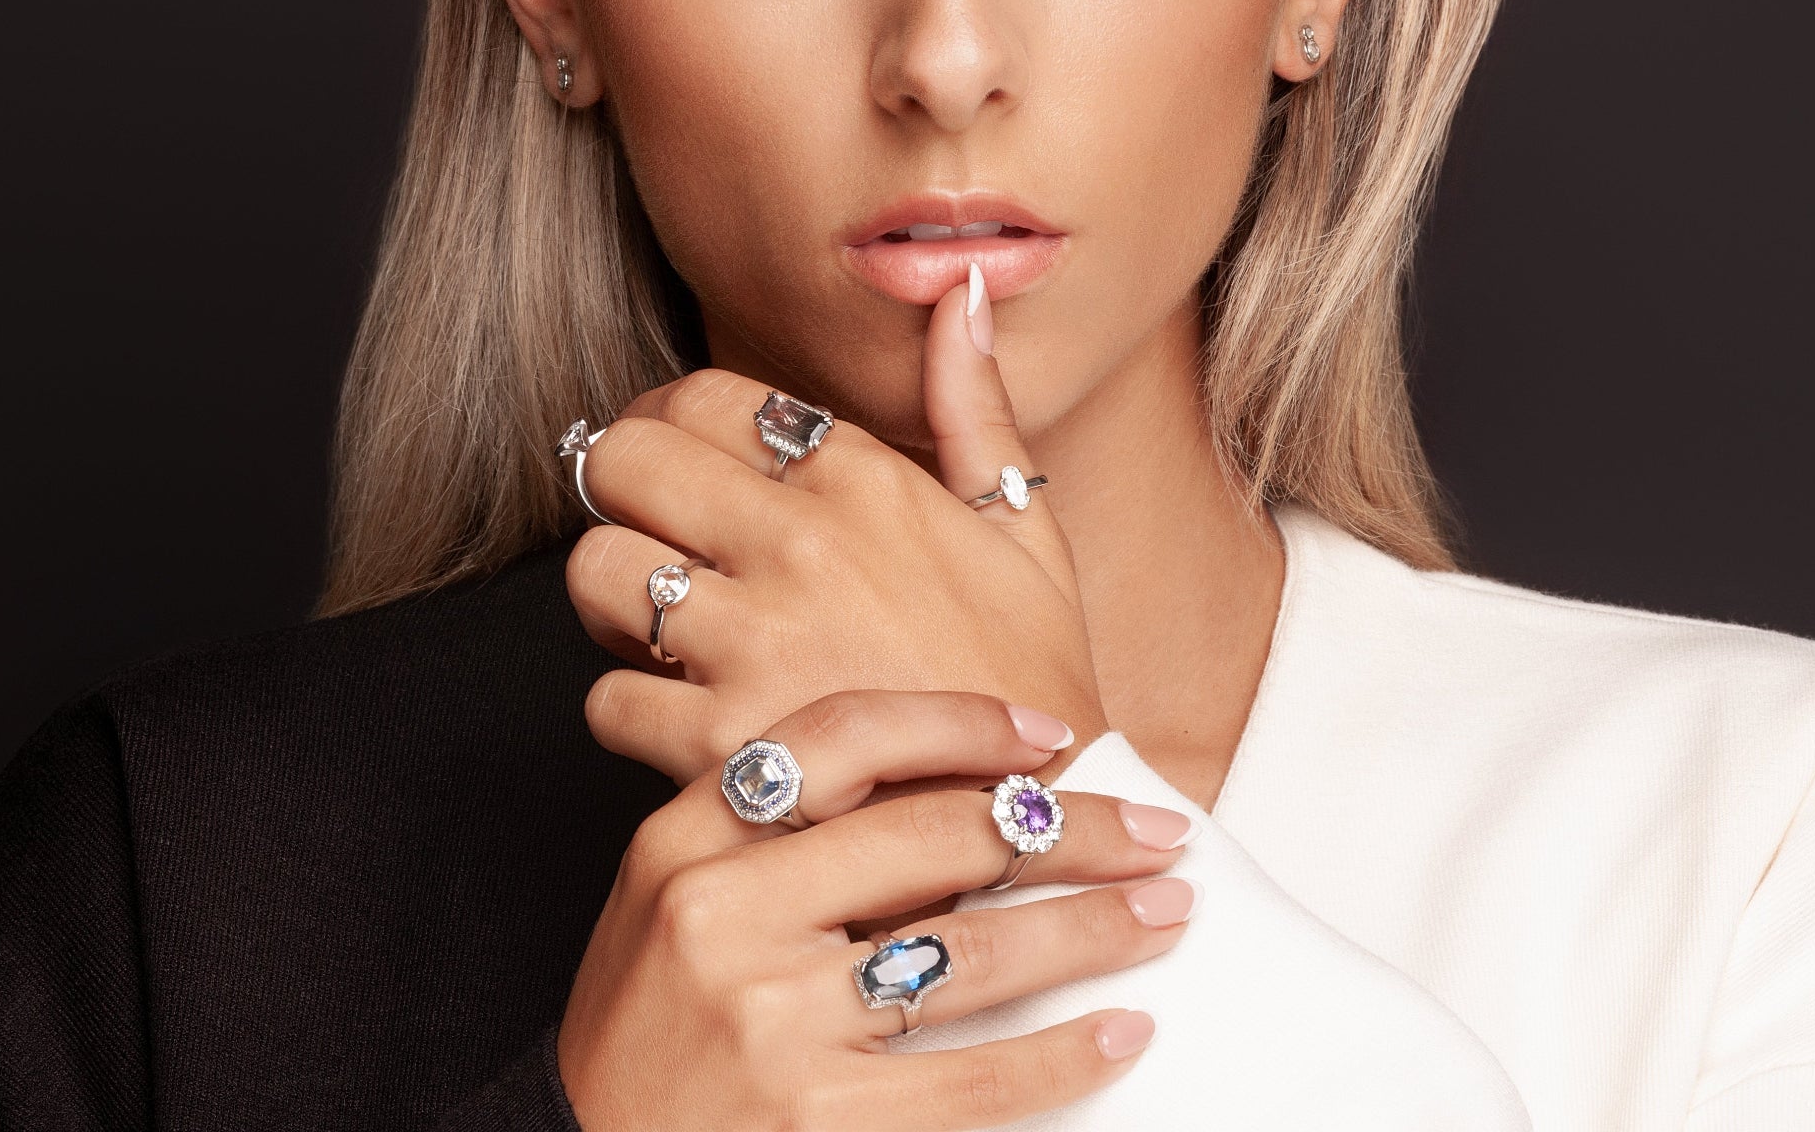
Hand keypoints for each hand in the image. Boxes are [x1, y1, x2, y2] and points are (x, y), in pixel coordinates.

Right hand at [557, 688, 1191, 1130]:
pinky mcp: (813, 1122)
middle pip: (935, 837)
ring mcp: (768, 1021)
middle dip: (1071, 829)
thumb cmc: (648, 1038)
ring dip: (1093, 931)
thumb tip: (958, 797)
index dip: (963, 723)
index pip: (842, 736)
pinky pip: (973, 1078)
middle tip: (1160, 829)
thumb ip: (774, 843)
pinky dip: (1062, 1055)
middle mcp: (724, 915)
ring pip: (975, 953)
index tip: (1054, 735)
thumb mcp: (671, 908)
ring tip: (1166, 916)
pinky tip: (1121, 1033)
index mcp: (686, 842)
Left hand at [566, 277, 1102, 780]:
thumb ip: (976, 406)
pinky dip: (625, 708)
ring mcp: (753, 643)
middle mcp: (798, 544)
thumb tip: (964, 291)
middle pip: (623, 460)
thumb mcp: (1026, 530)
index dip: (667, 422)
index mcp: (863, 481)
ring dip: (609, 599)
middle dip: (617, 489)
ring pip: (595, 571)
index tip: (674, 462)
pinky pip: (605, 697)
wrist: (1045, 834)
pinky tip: (676, 714)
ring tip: (654, 626)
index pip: (703, 397)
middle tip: (645, 530)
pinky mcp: (723, 743)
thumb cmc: (1032, 685)